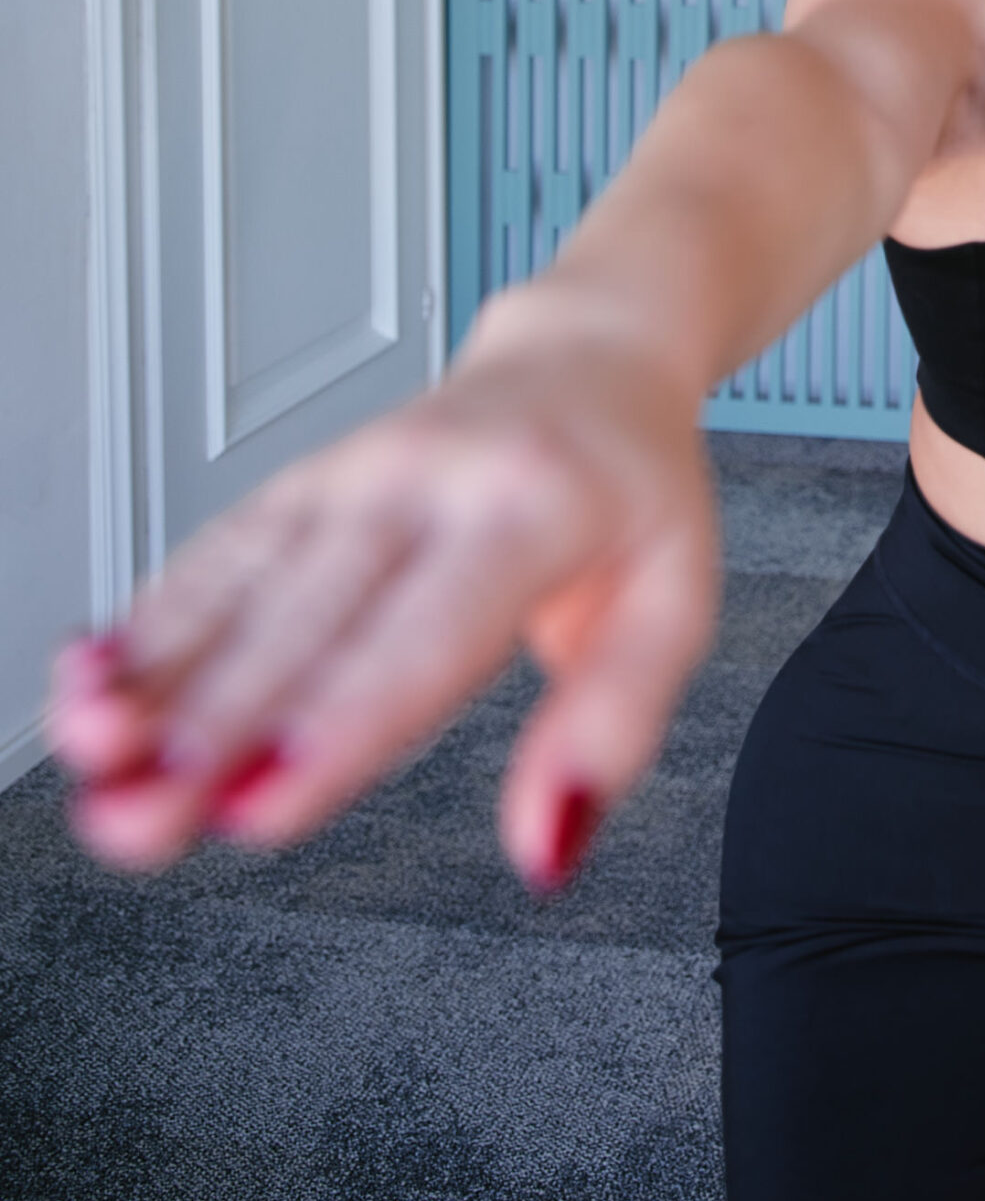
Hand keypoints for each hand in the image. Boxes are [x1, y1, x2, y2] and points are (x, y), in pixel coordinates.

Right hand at [46, 285, 718, 886]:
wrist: (590, 355)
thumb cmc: (635, 491)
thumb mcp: (677, 599)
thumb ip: (612, 723)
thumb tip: (548, 845)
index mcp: (530, 506)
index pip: (423, 638)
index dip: (338, 731)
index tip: (264, 811)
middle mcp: (425, 479)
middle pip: (308, 621)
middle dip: (214, 730)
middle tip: (140, 821)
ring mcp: (352, 473)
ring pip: (242, 584)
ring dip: (155, 677)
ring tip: (91, 758)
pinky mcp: (303, 483)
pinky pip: (218, 553)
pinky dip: (150, 619)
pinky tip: (90, 681)